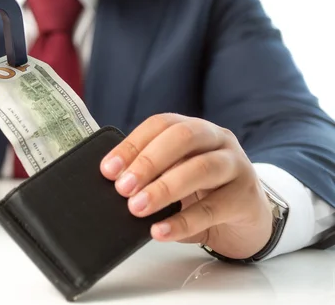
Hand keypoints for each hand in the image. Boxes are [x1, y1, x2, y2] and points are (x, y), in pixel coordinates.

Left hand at [100, 113, 273, 259]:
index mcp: (194, 128)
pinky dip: (182, 221)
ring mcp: (236, 166)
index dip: (132, 145)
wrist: (247, 219)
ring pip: (201, 168)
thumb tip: (114, 186)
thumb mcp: (175, 175)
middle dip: (148, 161)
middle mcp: (217, 139)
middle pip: (183, 138)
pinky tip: (161, 231)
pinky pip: (212, 208)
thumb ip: (150, 176)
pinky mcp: (245, 198)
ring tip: (138, 208)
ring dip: (164, 188)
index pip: (160, 125)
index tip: (108, 170)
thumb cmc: (203, 192)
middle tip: (123, 187)